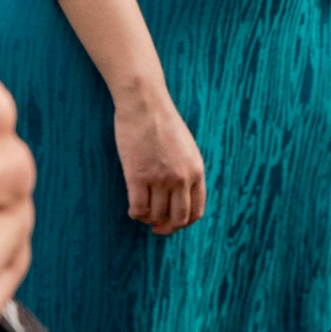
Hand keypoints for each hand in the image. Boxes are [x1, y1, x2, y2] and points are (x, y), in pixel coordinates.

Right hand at [112, 89, 205, 234]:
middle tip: (156, 225)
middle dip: (166, 227)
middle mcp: (181, 178)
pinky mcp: (138, 176)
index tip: (172, 223)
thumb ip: (188, 171)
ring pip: (156, 215)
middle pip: (178, 219)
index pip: (196, 211)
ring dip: (148, 218)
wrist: (145, 104)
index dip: (183, 223)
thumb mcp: (187, 147)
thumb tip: (181, 197)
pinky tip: (133, 207)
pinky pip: (138, 209)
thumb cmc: (163, 123)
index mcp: (196, 170)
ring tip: (143, 210)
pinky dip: (135, 213)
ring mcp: (159, 178)